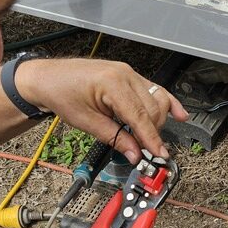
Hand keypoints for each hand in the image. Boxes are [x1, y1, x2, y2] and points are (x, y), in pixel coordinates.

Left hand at [15, 58, 187, 162]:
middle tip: (146, 152)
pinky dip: (168, 103)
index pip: (140, 116)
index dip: (152, 138)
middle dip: (152, 133)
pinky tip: (180, 114)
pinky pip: (155, 89)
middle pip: (153, 109)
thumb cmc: (61, 93)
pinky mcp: (129, 76)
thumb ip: (114, 137)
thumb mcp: (85, 122)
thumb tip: (135, 153)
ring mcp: (129, 73)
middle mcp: (125, 74)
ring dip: (157, 121)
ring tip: (147, 138)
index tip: (160, 154)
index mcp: (113, 83)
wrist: (48, 78)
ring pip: (157, 100)